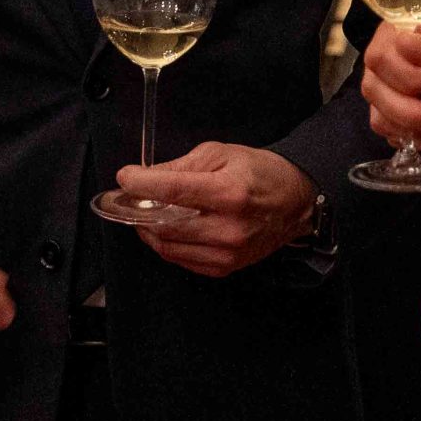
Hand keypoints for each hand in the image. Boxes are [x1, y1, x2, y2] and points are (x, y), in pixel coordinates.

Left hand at [116, 143, 316, 277]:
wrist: (295, 203)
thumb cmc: (260, 172)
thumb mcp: (221, 153)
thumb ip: (181, 166)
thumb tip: (146, 177)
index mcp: (229, 193)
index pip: (173, 191)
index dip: (141, 184)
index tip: (125, 177)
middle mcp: (229, 228)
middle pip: (164, 225)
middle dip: (138, 210)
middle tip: (130, 196)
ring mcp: (228, 252)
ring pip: (168, 247)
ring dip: (149, 229)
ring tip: (146, 212)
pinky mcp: (226, 267)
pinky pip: (182, 260)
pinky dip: (167, 244)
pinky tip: (167, 228)